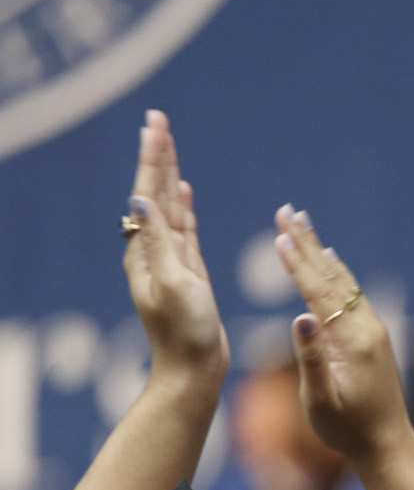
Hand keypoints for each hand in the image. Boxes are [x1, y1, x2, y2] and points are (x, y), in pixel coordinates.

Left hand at [124, 110, 228, 380]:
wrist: (195, 369)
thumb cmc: (186, 332)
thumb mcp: (174, 284)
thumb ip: (160, 242)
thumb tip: (142, 201)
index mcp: (147, 252)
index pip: (146, 193)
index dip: (152, 158)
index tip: (155, 124)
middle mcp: (154, 252)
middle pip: (155, 193)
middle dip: (157, 156)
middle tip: (158, 120)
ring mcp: (172, 262)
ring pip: (170, 207)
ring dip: (168, 175)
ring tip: (168, 146)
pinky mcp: (189, 272)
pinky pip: (184, 229)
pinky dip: (183, 206)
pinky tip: (184, 191)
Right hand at [273, 206, 411, 461]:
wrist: (387, 445)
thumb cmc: (348, 429)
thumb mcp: (321, 400)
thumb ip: (312, 358)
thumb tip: (300, 317)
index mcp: (352, 340)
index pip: (318, 292)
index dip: (296, 263)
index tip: (279, 235)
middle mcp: (367, 327)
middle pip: (331, 276)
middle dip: (306, 243)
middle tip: (287, 210)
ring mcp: (373, 330)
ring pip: (342, 281)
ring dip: (319, 251)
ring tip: (302, 224)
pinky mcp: (373, 338)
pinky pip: (352, 294)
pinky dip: (336, 273)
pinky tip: (330, 261)